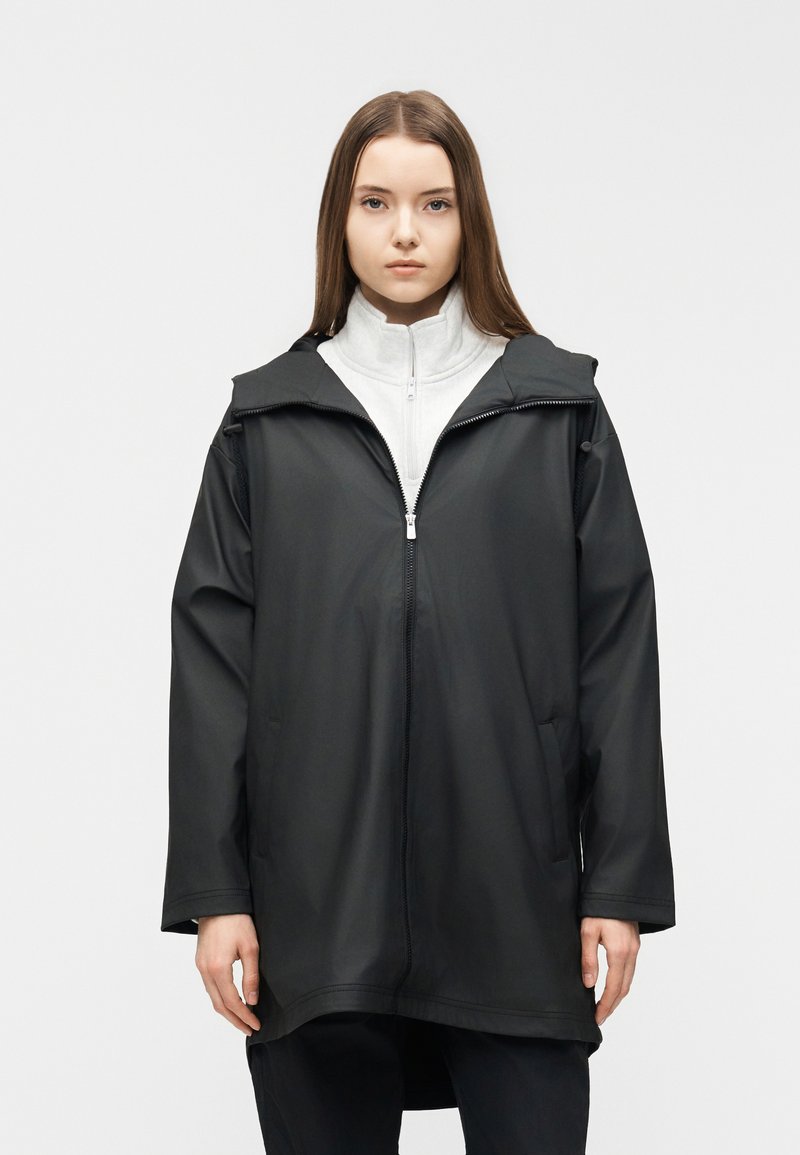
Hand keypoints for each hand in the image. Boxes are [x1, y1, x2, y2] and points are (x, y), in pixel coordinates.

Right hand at [195, 914, 261, 1035]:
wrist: (217, 902)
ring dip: (227, 1011)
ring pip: (212, 997)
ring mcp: (200, 966)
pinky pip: (209, 987)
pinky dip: (220, 999)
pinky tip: (231, 1001)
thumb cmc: (237, 920)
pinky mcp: (200, 961)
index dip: (244, 1016)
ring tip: (242, 1019)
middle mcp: (205, 970)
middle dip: (235, 1020)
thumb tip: (252, 1001)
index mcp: (218, 968)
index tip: (255, 1025)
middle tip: (249, 1029)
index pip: (231, 1002)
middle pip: (219, 1005)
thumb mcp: (250, 947)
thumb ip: (251, 976)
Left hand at [580, 917, 639, 1025]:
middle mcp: (631, 953)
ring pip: (629, 980)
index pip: (614, 988)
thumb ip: (588, 959)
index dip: (605, 1006)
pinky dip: (622, 983)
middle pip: (624, 988)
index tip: (597, 1019)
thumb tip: (589, 985)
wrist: (618, 888)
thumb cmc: (599, 907)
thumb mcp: (588, 931)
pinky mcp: (634, 943)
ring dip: (618, 995)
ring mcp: (635, 948)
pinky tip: (613, 985)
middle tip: (600, 1018)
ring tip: (605, 1006)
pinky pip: (630, 970)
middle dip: (612, 1005)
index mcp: (619, 952)